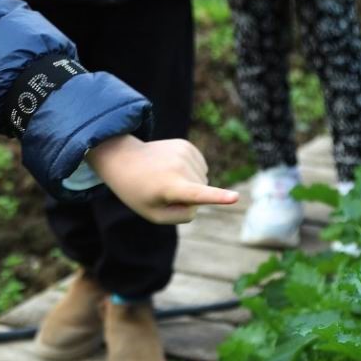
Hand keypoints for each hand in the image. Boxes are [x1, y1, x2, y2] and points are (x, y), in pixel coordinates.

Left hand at [86, 136, 238, 224]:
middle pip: (200, 194)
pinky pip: (200, 168)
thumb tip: (201, 200)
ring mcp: (184, 153)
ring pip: (202, 180)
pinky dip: (190, 172)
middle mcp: (180, 167)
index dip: (218, 197)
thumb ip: (182, 215)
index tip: (235, 198)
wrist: (124, 159)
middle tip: (162, 191)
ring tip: (165, 178)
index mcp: (171, 187)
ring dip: (189, 183)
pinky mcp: (186, 145)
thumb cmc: (138, 193)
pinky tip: (172, 169)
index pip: (198, 194)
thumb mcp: (154, 215)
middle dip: (187, 198)